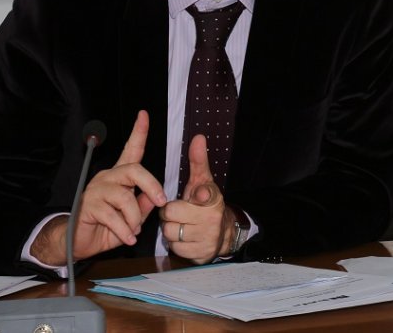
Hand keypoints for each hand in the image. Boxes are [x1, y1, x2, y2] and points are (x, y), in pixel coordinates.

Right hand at [31, 110, 166, 264]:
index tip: (143, 114)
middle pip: (134, 170)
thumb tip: (155, 199)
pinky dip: (124, 230)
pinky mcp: (88, 206)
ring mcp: (96, 190)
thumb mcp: (131, 218)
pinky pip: (113, 216)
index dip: (138, 132)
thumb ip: (143, 206)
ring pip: (125, 197)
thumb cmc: (105, 228)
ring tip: (134, 231)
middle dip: (152, 185)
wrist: (75, 243)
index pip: (130, 150)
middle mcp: (107, 178)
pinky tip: (127, 238)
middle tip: (161, 201)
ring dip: (135, 218)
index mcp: (119, 177)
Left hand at [160, 134, 235, 263]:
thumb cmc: (206, 204)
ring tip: (180, 223)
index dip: (193, 196)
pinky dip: (176, 243)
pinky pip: (175, 248)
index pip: (198, 193)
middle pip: (170, 214)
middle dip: (169, 213)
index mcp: (213, 199)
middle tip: (178, 211)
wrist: (223, 233)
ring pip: (169, 232)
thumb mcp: (203, 181)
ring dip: (170, 228)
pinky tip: (184, 236)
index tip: (199, 196)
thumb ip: (198, 160)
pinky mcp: (200, 254)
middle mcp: (212, 219)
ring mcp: (206, 238)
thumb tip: (197, 137)